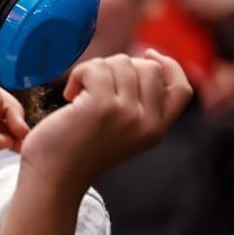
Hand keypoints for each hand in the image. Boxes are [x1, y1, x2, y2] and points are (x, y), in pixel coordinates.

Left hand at [20, 50, 192, 193]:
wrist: (51, 180)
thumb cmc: (75, 152)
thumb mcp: (120, 132)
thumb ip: (138, 106)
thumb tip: (145, 60)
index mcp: (155, 131)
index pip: (181, 89)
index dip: (169, 66)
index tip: (147, 54)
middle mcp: (147, 123)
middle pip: (150, 68)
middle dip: (119, 68)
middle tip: (93, 87)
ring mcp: (127, 114)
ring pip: (122, 63)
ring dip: (95, 70)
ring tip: (79, 94)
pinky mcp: (102, 106)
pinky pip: (96, 68)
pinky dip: (79, 74)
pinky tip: (69, 95)